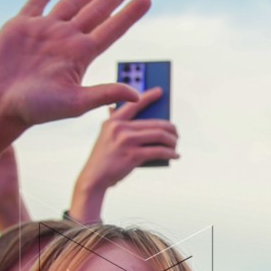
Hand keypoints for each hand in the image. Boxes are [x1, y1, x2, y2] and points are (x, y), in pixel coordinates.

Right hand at [0, 0, 149, 134]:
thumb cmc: (37, 109)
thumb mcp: (75, 103)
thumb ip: (105, 94)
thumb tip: (137, 95)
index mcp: (81, 54)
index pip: (112, 29)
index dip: (128, 14)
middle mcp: (66, 40)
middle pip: (95, 12)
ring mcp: (44, 31)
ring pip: (70, 5)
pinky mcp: (20, 26)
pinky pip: (34, 5)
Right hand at [69, 87, 179, 222]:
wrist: (93, 178)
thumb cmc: (104, 158)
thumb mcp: (106, 137)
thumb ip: (114, 123)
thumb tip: (117, 108)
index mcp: (113, 121)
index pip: (133, 104)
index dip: (148, 96)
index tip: (160, 91)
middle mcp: (119, 127)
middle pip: (154, 123)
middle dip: (170, 128)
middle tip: (176, 133)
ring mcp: (126, 141)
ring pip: (159, 135)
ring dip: (172, 141)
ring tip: (176, 145)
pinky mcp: (133, 155)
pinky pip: (159, 151)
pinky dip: (170, 153)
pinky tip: (175, 155)